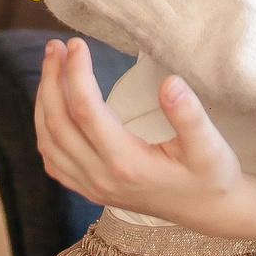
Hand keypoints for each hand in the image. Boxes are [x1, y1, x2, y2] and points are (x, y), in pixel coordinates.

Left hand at [34, 36, 255, 235]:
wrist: (210, 213)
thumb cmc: (212, 175)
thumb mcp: (210, 144)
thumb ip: (189, 114)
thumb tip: (170, 81)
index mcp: (127, 163)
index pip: (87, 110)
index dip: (77, 73)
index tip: (77, 43)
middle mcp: (102, 178)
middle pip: (58, 124)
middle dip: (52, 80)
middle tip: (55, 46)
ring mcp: (92, 187)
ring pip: (48, 142)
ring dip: (44, 102)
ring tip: (51, 66)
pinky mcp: (91, 190)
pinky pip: (53, 161)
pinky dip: (45, 130)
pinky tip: (52, 107)